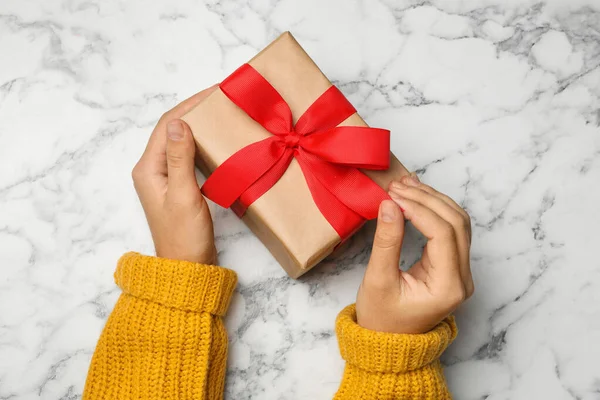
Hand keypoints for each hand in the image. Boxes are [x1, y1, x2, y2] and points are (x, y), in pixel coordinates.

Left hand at [132, 86, 217, 263]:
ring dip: (199, 124)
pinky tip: (218, 140)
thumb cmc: (184, 236)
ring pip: (181, 141)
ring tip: (222, 113)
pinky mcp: (178, 186)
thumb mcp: (183, 195)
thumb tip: (178, 122)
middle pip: (173, 129)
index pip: (167, 125)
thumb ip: (179, 158)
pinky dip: (202, 143)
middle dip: (195, 110)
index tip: (215, 91)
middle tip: (223, 98)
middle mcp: (152, 169)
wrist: (188, 267)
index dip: (190, 105)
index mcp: (148, 168)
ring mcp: (165, 178)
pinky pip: (188, 155)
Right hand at [356, 174, 473, 333]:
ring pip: (458, 223)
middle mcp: (462, 279)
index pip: (442, 233)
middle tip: (398, 187)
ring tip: (406, 186)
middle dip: (427, 199)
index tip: (393, 196)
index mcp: (448, 287)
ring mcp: (461, 273)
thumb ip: (386, 241)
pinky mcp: (453, 267)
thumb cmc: (381, 318)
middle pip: (456, 223)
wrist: (388, 342)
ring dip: (434, 201)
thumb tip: (389, 204)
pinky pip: (452, 230)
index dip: (419, 209)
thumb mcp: (378, 280)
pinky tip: (416, 197)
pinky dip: (435, 210)